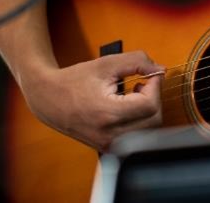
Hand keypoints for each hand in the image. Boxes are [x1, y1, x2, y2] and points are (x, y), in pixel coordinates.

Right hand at [20, 50, 163, 150]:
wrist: (48, 99)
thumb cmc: (75, 80)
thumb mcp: (107, 63)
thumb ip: (137, 62)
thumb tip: (161, 71)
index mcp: (107, 114)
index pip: (150, 105)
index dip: (155, 86)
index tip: (148, 75)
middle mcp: (109, 136)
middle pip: (154, 119)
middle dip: (153, 97)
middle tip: (141, 83)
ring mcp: (109, 145)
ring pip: (149, 130)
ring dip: (148, 109)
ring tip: (132, 94)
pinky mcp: (109, 148)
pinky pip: (138, 136)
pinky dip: (140, 120)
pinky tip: (127, 106)